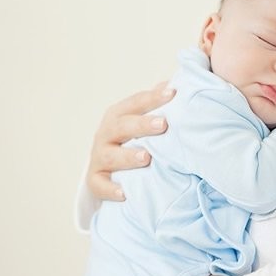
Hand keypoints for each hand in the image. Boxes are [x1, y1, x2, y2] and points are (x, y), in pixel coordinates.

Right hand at [86, 82, 174, 200]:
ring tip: (146, 157)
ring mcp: (99, 157)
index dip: (152, 98)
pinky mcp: (95, 180)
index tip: (173, 93)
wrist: (106, 166)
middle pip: (121, 126)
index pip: (134, 102)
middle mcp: (105, 134)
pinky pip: (99, 185)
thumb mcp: (142, 118)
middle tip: (163, 124)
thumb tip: (179, 83)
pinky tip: (124, 193)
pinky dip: (110, 189)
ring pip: (109, 155)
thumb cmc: (132, 138)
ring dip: (127, 156)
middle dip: (141, 125)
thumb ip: (158, 102)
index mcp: (118, 115)